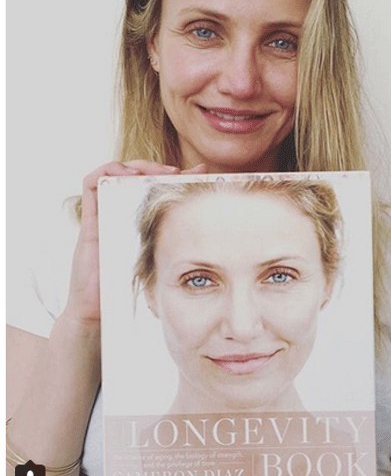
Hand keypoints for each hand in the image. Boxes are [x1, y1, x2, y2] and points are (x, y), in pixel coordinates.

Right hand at [61, 160, 206, 337]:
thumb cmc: (131, 289)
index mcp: (139, 220)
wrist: (99, 309)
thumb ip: (180, 246)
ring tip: (154, 171)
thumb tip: (215, 234)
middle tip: (175, 172)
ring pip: (116, 173)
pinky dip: (108, 171)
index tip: (198, 172)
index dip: (175, 175)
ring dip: (136, 165)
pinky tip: (128, 175)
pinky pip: (92, 184)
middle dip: (156, 168)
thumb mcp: (163, 261)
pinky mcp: (91, 218)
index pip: (156, 187)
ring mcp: (106, 213)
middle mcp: (122, 212)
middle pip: (137, 176)